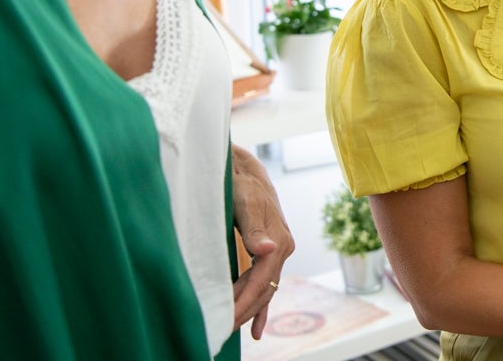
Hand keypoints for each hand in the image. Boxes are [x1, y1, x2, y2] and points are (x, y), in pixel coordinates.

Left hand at [230, 144, 294, 339]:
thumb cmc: (243, 185)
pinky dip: (261, 307)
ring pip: (264, 290)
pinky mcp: (269, 254)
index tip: (226, 320)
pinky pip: (265, 285)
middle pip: (265, 290)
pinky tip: (256, 327)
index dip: (244, 303)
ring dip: (248, 310)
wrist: (246, 171)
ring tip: (229, 329)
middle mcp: (282, 249)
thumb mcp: (246, 204)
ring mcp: (277, 253)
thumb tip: (268, 249)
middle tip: (220, 331)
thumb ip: (255, 229)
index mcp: (280, 242)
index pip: (262, 282)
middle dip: (244, 312)